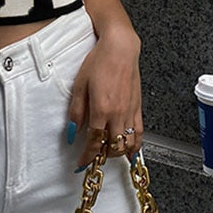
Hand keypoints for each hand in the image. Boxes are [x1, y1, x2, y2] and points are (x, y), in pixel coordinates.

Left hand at [68, 29, 142, 168]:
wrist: (120, 48)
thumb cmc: (100, 61)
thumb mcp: (80, 85)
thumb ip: (76, 111)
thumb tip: (72, 131)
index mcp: (101, 109)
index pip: (94, 143)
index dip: (87, 157)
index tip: (81, 164)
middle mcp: (118, 114)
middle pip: (112, 148)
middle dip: (101, 157)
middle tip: (93, 158)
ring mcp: (130, 112)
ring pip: (128, 144)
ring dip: (117, 153)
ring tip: (108, 154)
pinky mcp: (138, 108)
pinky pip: (140, 134)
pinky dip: (136, 146)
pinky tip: (131, 152)